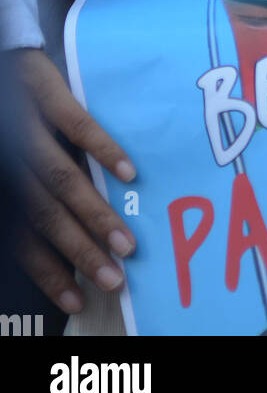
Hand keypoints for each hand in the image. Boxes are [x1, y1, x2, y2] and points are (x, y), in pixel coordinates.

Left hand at [12, 48, 136, 314]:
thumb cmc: (8, 112)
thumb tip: (66, 235)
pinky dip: (102, 149)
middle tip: (114, 280)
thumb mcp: (12, 156)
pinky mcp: (45, 92)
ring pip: (61, 179)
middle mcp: (10, 159)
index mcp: (4, 179)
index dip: (48, 272)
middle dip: (79, 252)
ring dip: (94, 214)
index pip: (23, 237)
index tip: (77, 301)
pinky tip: (128, 173)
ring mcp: (26, 125)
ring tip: (127, 243)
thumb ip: (33, 191)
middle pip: (45, 215)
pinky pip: (76, 125)